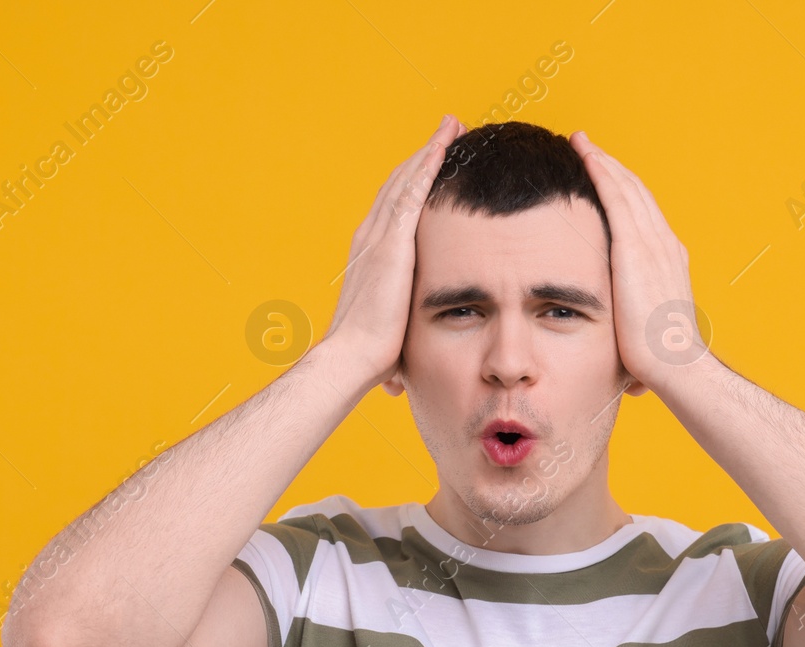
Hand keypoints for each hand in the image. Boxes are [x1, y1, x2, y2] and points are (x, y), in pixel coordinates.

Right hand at [318, 114, 466, 388]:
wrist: (352, 356)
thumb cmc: (370, 354)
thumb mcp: (390, 329)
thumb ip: (398, 329)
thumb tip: (402, 363)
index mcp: (370, 254)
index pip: (395, 207)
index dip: (414, 181)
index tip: (435, 163)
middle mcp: (370, 235)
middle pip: (400, 182)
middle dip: (424, 155)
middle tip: (449, 130)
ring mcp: (380, 235)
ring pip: (407, 178)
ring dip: (430, 149)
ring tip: (452, 126)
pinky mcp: (392, 241)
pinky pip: (412, 191)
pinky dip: (428, 163)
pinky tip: (445, 144)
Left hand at [568, 130, 705, 390]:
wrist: (676, 365)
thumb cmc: (661, 362)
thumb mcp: (645, 335)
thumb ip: (634, 328)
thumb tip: (627, 362)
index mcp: (669, 262)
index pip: (643, 218)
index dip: (624, 193)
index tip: (604, 178)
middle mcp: (665, 245)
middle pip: (636, 194)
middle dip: (612, 168)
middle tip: (588, 146)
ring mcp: (653, 243)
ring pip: (626, 188)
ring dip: (604, 161)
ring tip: (581, 142)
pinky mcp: (635, 248)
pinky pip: (617, 197)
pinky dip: (602, 171)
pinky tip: (585, 153)